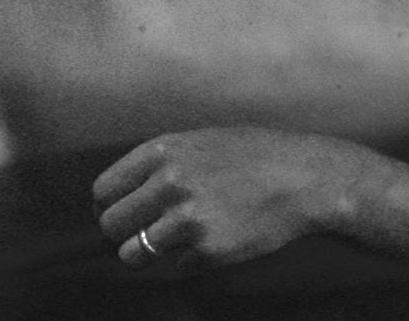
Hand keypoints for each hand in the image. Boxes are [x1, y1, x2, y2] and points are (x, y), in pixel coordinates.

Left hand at [93, 126, 353, 270]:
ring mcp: (187, 218)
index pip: (104, 189)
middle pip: (110, 223)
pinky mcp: (206, 250)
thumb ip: (163, 162)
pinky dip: (187, 259)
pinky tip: (213, 240)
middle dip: (124, 232)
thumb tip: (122, 192)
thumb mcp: (203, 141)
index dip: (111, 204)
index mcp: (165, 150)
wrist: (303, 178)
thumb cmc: (255, 156)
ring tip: (172, 242)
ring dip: (146, 253)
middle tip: (145, 232)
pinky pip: (174, 266)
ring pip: (131, 253)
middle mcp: (170, 181)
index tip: (125, 211)